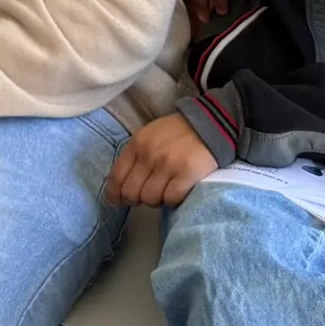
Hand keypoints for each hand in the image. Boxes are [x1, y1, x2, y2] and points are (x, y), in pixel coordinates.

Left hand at [105, 112, 219, 206]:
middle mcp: (149, 155)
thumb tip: (122, 184)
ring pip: (150, 198)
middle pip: (131, 192)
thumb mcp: (150, 136)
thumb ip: (136, 156)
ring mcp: (168, 165)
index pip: (116, 176)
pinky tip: (177, 193)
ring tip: (164, 192)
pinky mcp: (187, 174)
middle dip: (136, 199)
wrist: (210, 124)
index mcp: (136, 144)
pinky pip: (171, 199)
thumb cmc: (177, 132)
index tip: (117, 201)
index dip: (114, 194)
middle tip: (146, 197)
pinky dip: (172, 201)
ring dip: (156, 200)